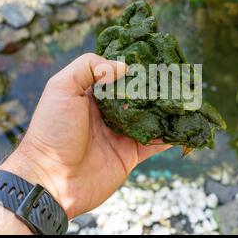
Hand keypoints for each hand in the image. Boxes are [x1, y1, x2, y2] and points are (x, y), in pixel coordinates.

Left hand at [0, 53, 170, 218]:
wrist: (52, 179)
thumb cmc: (53, 130)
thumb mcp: (62, 88)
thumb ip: (88, 67)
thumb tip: (124, 67)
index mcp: (91, 95)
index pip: (116, 75)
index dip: (134, 67)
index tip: (153, 58)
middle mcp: (107, 113)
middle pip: (137, 96)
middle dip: (155, 87)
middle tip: (176, 76)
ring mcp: (120, 134)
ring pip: (149, 117)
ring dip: (166, 109)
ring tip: (185, 97)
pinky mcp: (130, 154)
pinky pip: (155, 143)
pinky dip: (170, 135)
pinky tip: (184, 125)